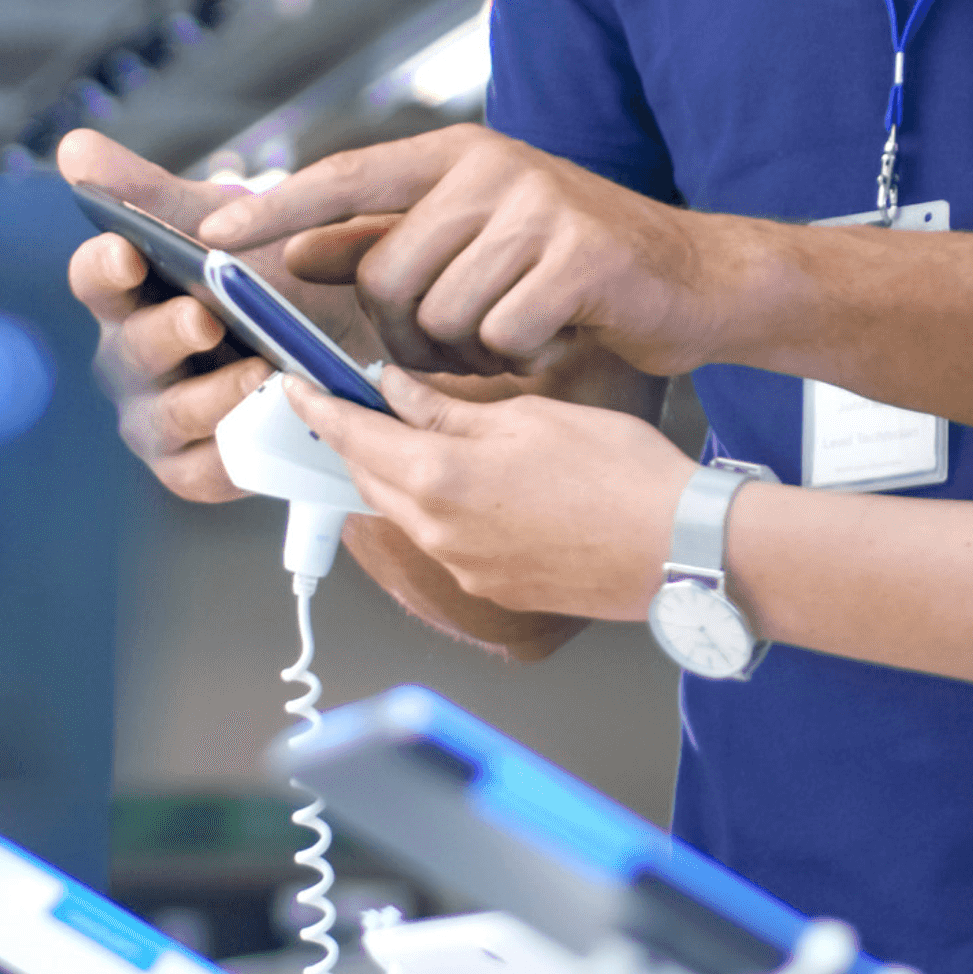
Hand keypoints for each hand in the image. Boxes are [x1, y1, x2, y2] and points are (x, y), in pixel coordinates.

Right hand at [59, 130, 307, 501]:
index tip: (127, 252)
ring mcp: (158, 417)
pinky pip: (204, 468)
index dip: (105, 267)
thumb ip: (147, 190)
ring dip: (210, 395)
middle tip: (203, 317)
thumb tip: (75, 148)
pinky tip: (268, 429)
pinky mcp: (191, 466)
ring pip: (169, 414)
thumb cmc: (255, 275)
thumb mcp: (216, 222)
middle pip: (132, 350)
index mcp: (127, 294)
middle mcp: (132, 358)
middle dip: (167, 333)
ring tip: (257, 373)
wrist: (332, 336)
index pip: (97, 278)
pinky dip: (235, 452)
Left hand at [202, 124, 753, 378]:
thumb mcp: (478, 240)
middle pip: (385, 275)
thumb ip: (392, 242)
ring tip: (511, 335)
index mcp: (455, 156)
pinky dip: (519, 356)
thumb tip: (300, 251)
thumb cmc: (575, 266)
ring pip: (440, 313)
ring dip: (466, 351)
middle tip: (457, 344)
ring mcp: (538, 205)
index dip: (278, 209)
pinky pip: (502, 333)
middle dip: (407, 333)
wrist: (696, 280)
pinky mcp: (580, 254)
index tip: (217, 238)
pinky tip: (553, 336)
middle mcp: (491, 166)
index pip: (343, 176)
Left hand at [284, 369, 699, 622]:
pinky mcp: (493, 588)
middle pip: (370, 478)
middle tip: (346, 402)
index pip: (352, 436)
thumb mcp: (529, 417)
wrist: (680, 550)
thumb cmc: (621, 473)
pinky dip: (438, 504)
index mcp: (440, 479)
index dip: (318, 406)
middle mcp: (438, 533)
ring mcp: (464, 568)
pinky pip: (443, 539)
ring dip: (397, 473)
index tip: (292, 386)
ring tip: (413, 434)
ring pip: (405, 510)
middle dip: (354, 440)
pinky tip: (471, 480)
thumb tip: (393, 391)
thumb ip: (447, 411)